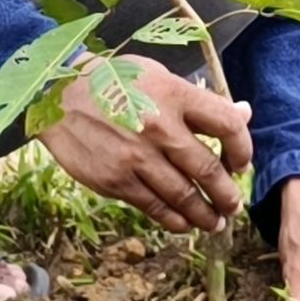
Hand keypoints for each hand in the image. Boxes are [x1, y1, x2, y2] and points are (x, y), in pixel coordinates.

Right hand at [34, 56, 252, 233]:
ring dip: (206, 215)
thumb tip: (244, 113)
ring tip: (215, 222)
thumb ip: (200, 100)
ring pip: (185, 197)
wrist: (55, 95)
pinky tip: (184, 223)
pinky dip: (175, 220)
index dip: (243, 149)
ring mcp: (136, 157)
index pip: (227, 125)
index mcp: (174, 94)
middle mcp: (159, 127)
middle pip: (209, 170)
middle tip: (233, 205)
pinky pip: (155, 208)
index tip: (241, 163)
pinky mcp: (116, 181)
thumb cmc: (112, 82)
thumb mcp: (158, 77)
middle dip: (228, 195)